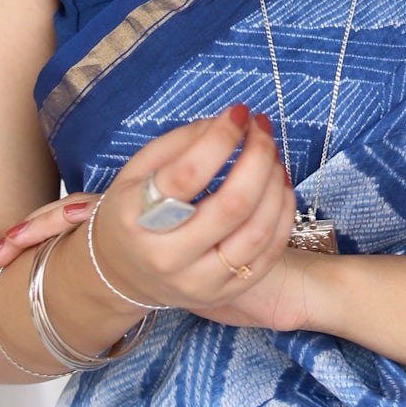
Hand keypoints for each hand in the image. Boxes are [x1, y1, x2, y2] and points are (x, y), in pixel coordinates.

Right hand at [0, 103, 296, 316]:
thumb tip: (230, 121)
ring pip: (258, 231)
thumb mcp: (137, 171)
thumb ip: (181, 143)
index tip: (239, 113)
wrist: (123, 274)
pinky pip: (269, 252)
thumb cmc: (133, 212)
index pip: (188, 174)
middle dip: (258, 157)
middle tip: (262, 130)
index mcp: (138, 220)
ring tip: (272, 155)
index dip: (221, 137)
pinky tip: (278, 185)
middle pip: (232, 205)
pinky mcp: (226, 294)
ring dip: (275, 183)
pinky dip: (282, 212)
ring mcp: (200, 282)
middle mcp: (168, 258)